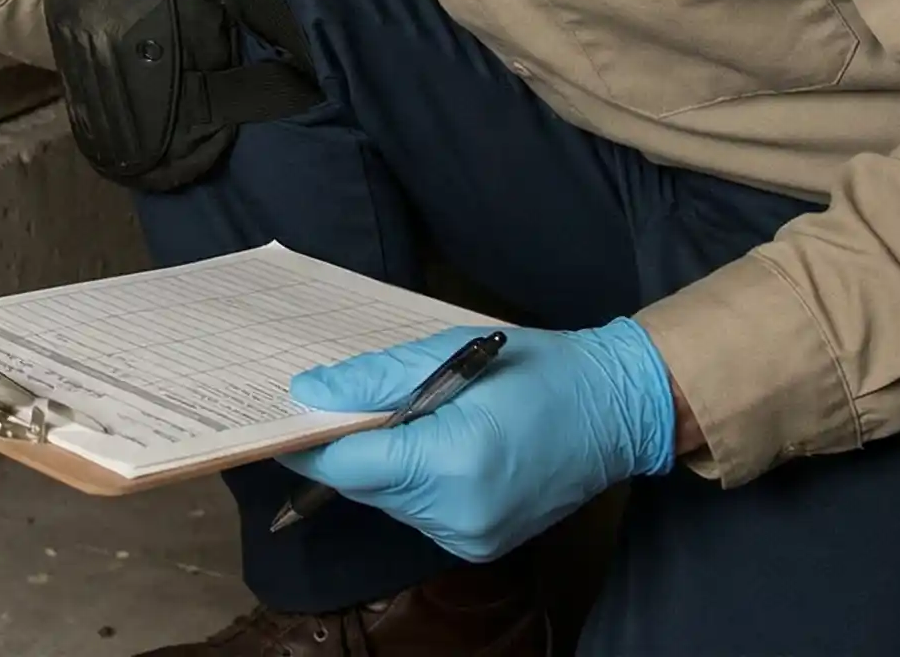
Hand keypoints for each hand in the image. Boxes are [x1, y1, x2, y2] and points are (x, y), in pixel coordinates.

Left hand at [281, 319, 676, 562]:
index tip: (284, 417)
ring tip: (402, 419)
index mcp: (451, 461)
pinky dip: (411, 482)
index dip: (309, 441)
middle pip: (363, 486)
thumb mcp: (450, 354)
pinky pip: (419, 513)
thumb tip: (308, 394)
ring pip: (388, 502)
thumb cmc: (536, 369)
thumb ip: (374, 380)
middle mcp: (457, 513)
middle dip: (346, 447)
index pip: (347, 465)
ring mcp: (471, 537)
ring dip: (381, 465)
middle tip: (339, 403)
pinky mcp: (480, 546)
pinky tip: (433, 447)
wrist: (616, 410)